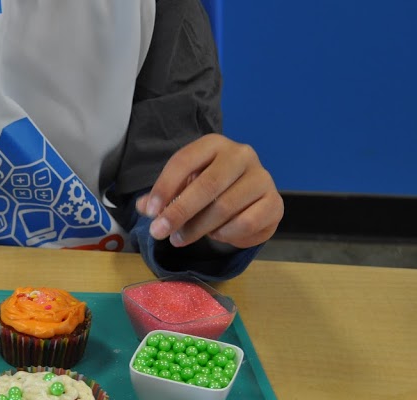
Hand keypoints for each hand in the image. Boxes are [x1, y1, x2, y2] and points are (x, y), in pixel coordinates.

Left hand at [135, 133, 283, 248]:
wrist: (249, 202)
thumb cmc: (211, 191)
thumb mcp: (184, 188)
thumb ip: (164, 196)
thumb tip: (141, 206)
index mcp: (213, 145)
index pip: (184, 161)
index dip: (164, 187)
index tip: (150, 212)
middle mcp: (241, 154)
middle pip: (207, 185)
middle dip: (179, 212)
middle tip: (159, 233)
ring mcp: (262, 177)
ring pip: (224, 207)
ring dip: (198, 228)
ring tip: (182, 238)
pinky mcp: (274, 202)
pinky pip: (245, 223)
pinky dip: (225, 234)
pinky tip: (216, 235)